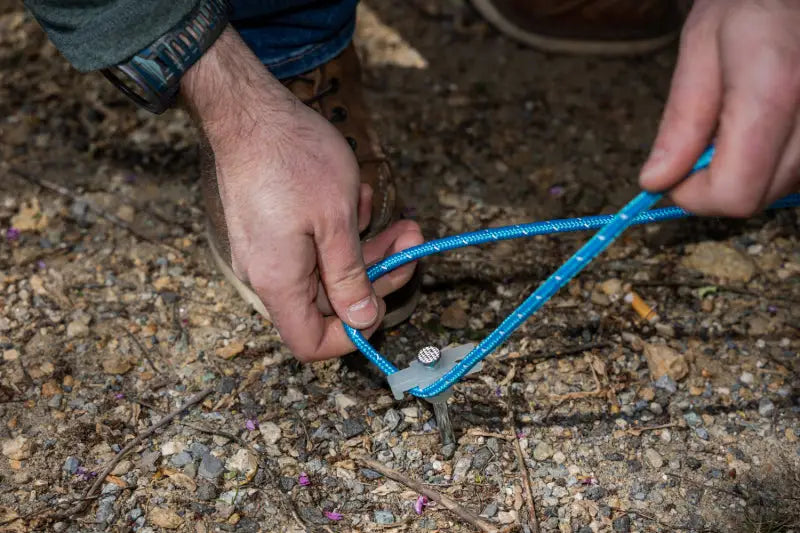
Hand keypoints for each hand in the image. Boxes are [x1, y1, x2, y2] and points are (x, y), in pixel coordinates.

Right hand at [183, 28, 421, 360]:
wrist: (247, 111)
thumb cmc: (292, 158)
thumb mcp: (335, 221)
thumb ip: (349, 278)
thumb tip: (361, 322)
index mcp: (280, 282)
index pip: (312, 342)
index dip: (349, 335)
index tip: (380, 303)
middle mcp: (268, 274)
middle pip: (327, 303)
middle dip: (375, 275)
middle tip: (409, 244)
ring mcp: (268, 252)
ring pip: (327, 270)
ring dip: (367, 249)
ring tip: (399, 222)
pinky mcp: (272, 231)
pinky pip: (313, 246)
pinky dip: (341, 230)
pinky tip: (357, 198)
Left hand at [640, 0, 799, 215]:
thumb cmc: (750, 5)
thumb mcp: (700, 50)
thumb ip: (680, 121)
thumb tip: (656, 180)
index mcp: (774, 90)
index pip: (734, 191)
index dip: (695, 195)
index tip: (673, 174)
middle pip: (757, 198)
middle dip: (717, 186)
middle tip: (699, 146)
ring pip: (781, 189)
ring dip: (747, 173)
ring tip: (736, 126)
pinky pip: (799, 171)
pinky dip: (772, 163)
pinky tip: (762, 128)